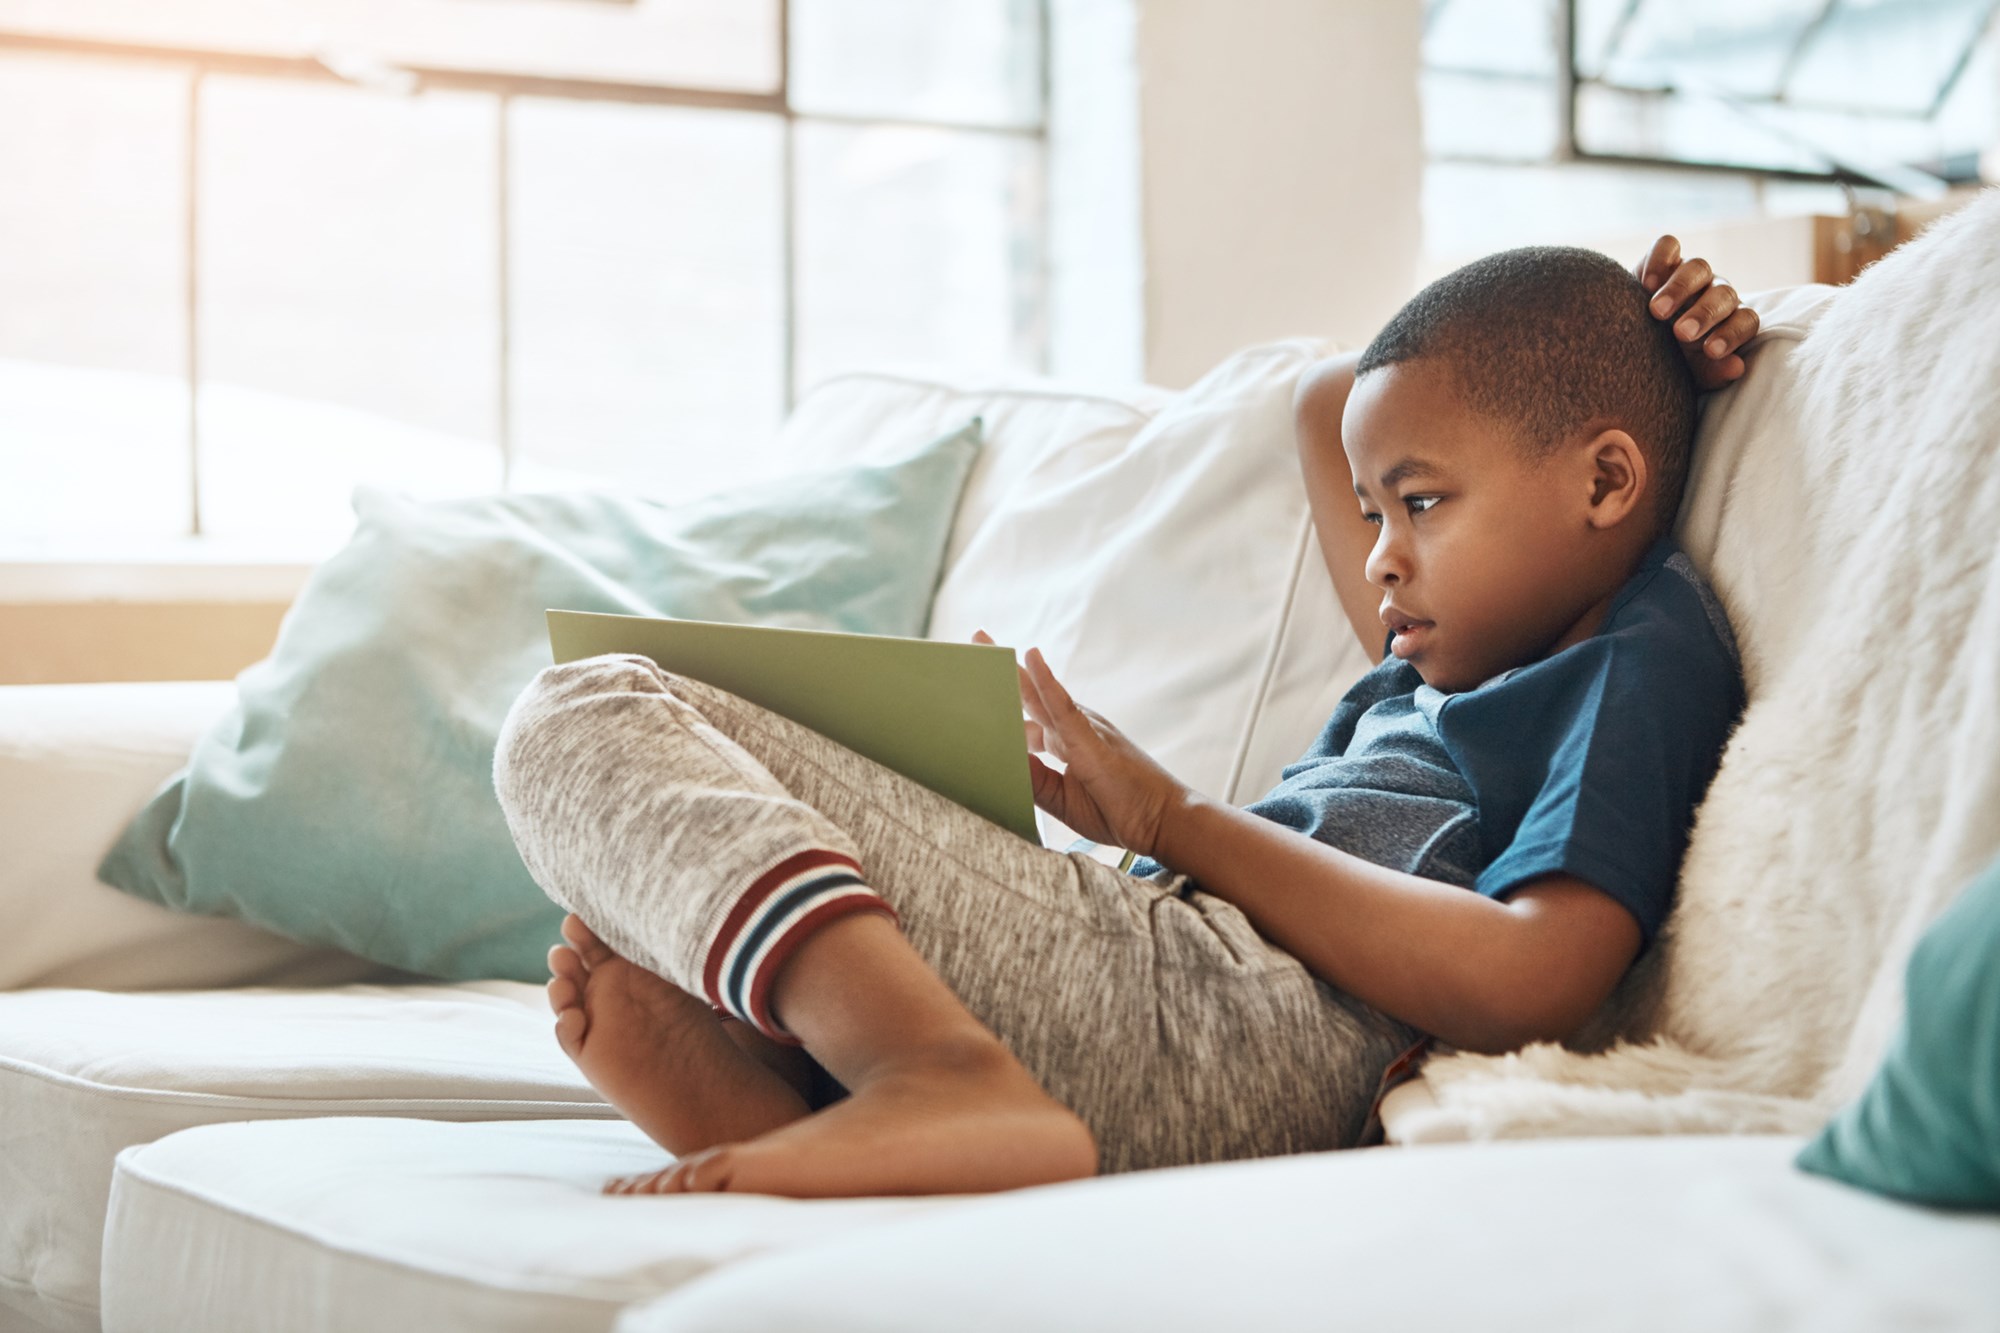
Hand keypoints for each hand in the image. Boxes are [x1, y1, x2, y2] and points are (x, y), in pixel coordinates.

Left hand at [972, 630, 1187, 856]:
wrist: (1162, 822)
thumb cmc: (1120, 811)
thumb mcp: (1061, 800)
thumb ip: (1032, 781)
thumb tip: (997, 764)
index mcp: (1066, 742)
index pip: (1028, 716)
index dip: (1003, 701)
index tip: (975, 689)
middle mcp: (1073, 728)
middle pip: (1029, 694)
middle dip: (1001, 671)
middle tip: (975, 642)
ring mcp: (1084, 729)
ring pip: (1040, 693)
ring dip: (1011, 669)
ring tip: (983, 643)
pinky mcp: (1092, 738)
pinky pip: (1064, 706)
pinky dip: (1046, 682)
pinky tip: (1030, 658)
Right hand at [1637, 235, 1760, 392]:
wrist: (1632, 343)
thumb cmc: (1667, 362)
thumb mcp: (1688, 374)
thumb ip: (1712, 372)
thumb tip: (1736, 367)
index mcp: (1729, 321)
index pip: (1745, 321)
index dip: (1732, 334)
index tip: (1710, 351)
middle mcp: (1714, 293)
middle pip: (1723, 293)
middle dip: (1704, 314)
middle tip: (1681, 334)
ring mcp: (1690, 274)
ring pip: (1698, 267)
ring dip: (1680, 288)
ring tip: (1656, 311)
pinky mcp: (1663, 259)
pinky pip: (1667, 246)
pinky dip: (1658, 260)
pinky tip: (1644, 283)